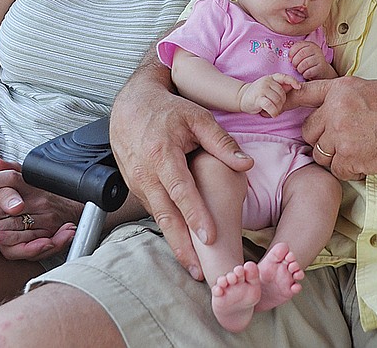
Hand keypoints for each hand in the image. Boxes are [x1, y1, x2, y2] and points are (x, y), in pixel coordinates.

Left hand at [0, 157, 78, 260]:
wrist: (78, 207)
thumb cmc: (49, 193)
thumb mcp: (33, 177)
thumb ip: (13, 169)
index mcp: (33, 185)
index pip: (11, 178)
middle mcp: (38, 200)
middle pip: (8, 205)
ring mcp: (43, 216)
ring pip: (14, 222)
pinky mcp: (47, 232)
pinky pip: (28, 236)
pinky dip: (13, 238)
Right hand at [111, 60, 252, 279]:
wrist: (130, 105)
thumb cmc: (167, 110)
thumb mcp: (197, 118)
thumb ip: (221, 142)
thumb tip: (246, 163)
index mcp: (162, 155)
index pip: (181, 191)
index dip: (195, 215)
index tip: (210, 238)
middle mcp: (145, 173)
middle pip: (166, 216)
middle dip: (182, 246)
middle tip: (199, 270)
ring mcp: (137, 183)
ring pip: (159, 218)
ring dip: (175, 242)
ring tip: (193, 265)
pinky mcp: (136, 187)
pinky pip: (155, 211)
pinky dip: (169, 228)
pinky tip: (183, 243)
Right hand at [238, 73, 299, 116]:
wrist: (242, 97)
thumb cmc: (259, 93)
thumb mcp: (270, 86)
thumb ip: (281, 86)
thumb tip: (295, 85)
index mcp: (271, 77)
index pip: (284, 77)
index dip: (293, 81)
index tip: (298, 87)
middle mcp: (267, 82)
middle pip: (282, 93)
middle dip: (282, 102)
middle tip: (277, 106)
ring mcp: (262, 89)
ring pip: (277, 100)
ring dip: (278, 108)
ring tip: (274, 110)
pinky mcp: (258, 98)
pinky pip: (270, 106)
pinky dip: (274, 112)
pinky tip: (273, 115)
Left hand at [290, 41, 335, 80]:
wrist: (322, 71)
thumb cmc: (310, 63)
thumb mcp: (304, 55)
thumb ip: (297, 53)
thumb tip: (288, 57)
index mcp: (310, 44)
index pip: (297, 46)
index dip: (291, 53)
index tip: (289, 59)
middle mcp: (316, 49)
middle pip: (301, 54)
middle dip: (295, 62)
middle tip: (294, 66)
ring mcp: (320, 58)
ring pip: (304, 64)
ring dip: (299, 69)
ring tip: (300, 70)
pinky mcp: (321, 67)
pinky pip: (309, 72)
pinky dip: (305, 74)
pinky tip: (306, 74)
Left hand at [292, 77, 376, 179]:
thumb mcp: (369, 88)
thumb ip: (344, 96)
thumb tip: (328, 107)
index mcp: (340, 89)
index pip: (304, 95)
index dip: (287, 102)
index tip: (272, 108)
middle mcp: (336, 110)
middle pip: (310, 133)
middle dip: (323, 140)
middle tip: (345, 140)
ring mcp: (342, 135)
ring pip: (321, 155)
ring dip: (335, 157)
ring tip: (360, 150)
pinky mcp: (352, 158)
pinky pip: (338, 171)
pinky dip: (350, 170)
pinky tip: (367, 160)